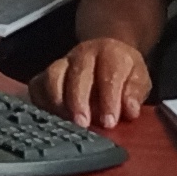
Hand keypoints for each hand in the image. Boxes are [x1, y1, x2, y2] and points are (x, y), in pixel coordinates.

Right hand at [29, 37, 148, 128]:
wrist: (107, 51)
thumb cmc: (123, 71)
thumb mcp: (139, 78)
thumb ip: (135, 93)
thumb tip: (130, 110)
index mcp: (110, 54)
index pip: (108, 76)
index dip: (108, 100)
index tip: (109, 122)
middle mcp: (84, 54)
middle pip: (77, 74)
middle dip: (79, 101)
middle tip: (83, 124)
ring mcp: (63, 63)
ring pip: (53, 76)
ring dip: (57, 101)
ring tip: (64, 122)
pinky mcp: (47, 73)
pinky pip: (37, 85)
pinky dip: (40, 102)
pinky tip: (49, 117)